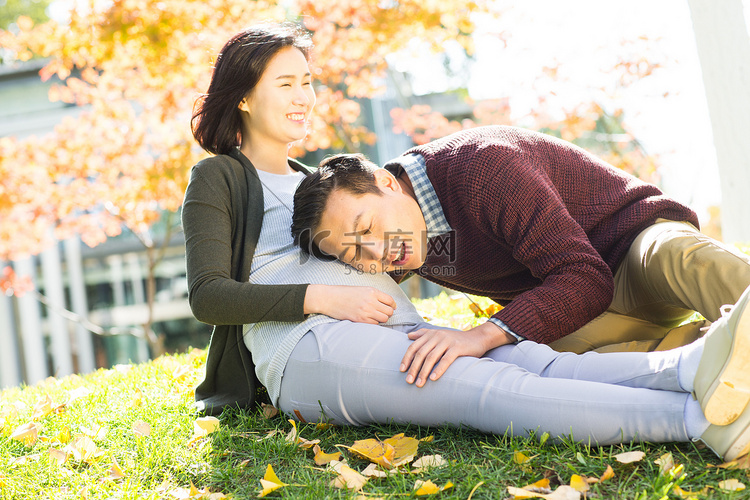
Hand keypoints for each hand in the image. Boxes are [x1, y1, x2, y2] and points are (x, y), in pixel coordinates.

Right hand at [304, 284, 396, 323]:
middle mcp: (371, 301)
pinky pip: (374, 324)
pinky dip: (373, 323)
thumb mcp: (360, 289)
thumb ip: (373, 295)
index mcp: (372, 291)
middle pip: (389, 311)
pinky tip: (367, 319)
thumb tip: (385, 303)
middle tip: (382, 313)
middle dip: (388, 313)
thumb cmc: (343, 293)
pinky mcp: (360, 320)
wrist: (328, 298)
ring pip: (384, 319)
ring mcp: (366, 311)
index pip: (390, 300)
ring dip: (381, 319)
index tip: (391, 307)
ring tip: (374, 317)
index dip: (392, 305)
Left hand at [400, 322, 515, 386]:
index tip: (401, 370)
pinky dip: (439, 369)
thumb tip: (409, 335)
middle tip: (408, 381)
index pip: (414, 346)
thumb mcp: (439, 335)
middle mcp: (437, 336)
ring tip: (419, 383)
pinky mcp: (457, 347)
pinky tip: (433, 378)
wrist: (477, 338)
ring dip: (424, 372)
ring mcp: (447, 341)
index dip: (406, 358)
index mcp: (431, 334)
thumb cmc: (456, 340)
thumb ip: (424, 334)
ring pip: (431, 357)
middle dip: (413, 368)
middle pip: (421, 353)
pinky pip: (446, 359)